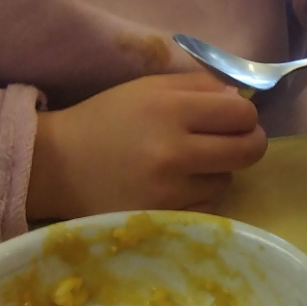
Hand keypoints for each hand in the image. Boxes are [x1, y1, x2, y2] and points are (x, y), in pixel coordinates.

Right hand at [27, 72, 267, 220]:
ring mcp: (170, 191)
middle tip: (232, 140)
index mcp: (171, 109)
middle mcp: (174, 151)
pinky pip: (208, 206)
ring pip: (228, 179)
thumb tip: (242, 99)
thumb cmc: (107, 119)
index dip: (244, 114)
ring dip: (218, 170)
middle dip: (248, 142)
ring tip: (189, 164)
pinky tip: (176, 186)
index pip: (242, 113)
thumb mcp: (150, 88)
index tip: (231, 117)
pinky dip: (200, 196)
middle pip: (249, 149)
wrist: (57, 165)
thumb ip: (200, 87)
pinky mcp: (163, 219)